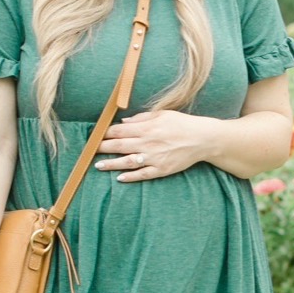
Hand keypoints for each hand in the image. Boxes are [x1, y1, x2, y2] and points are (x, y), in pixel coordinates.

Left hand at [95, 109, 212, 180]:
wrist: (203, 139)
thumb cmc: (182, 124)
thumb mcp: (162, 114)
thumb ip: (142, 118)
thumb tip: (123, 122)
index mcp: (147, 128)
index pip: (120, 131)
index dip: (105, 133)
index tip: (95, 135)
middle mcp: (148, 143)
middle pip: (120, 146)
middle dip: (103, 148)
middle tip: (90, 151)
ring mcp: (154, 158)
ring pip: (128, 162)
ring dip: (111, 164)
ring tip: (98, 166)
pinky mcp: (161, 169)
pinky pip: (143, 174)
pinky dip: (130, 177)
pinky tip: (119, 178)